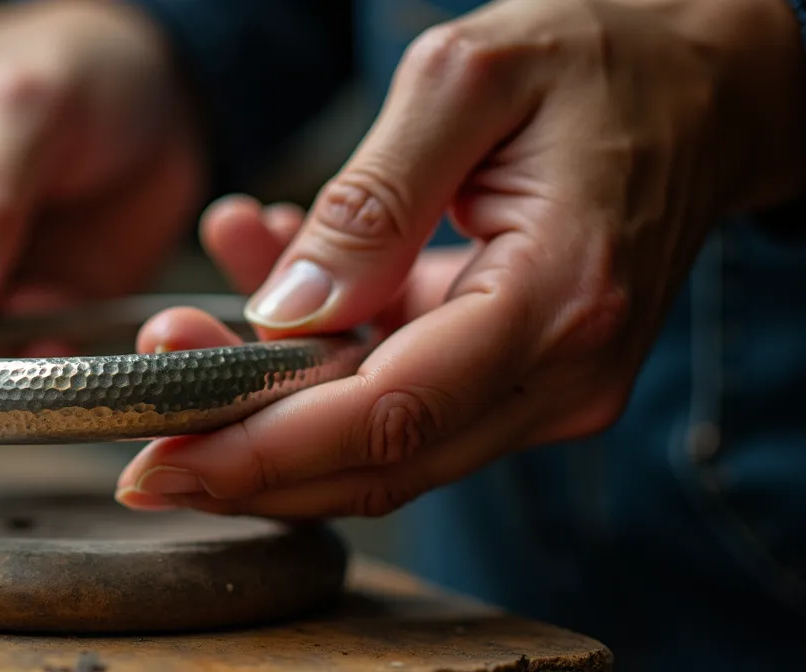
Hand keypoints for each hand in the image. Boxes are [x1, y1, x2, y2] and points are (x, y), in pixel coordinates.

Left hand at [116, 0, 805, 517]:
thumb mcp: (467, 81)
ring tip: (181, 335)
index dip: (263, 453)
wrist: (699, 84)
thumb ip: (374, 198)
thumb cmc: (597, 60)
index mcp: (555, 297)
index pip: (388, 415)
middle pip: (378, 461)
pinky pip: (398, 393)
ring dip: (269, 407)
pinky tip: (264, 281)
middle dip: (247, 457)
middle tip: (143, 436)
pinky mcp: (518, 373)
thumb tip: (289, 310)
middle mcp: (558, 370)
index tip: (161, 465)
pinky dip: (317, 361)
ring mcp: (543, 384)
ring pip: (379, 444)